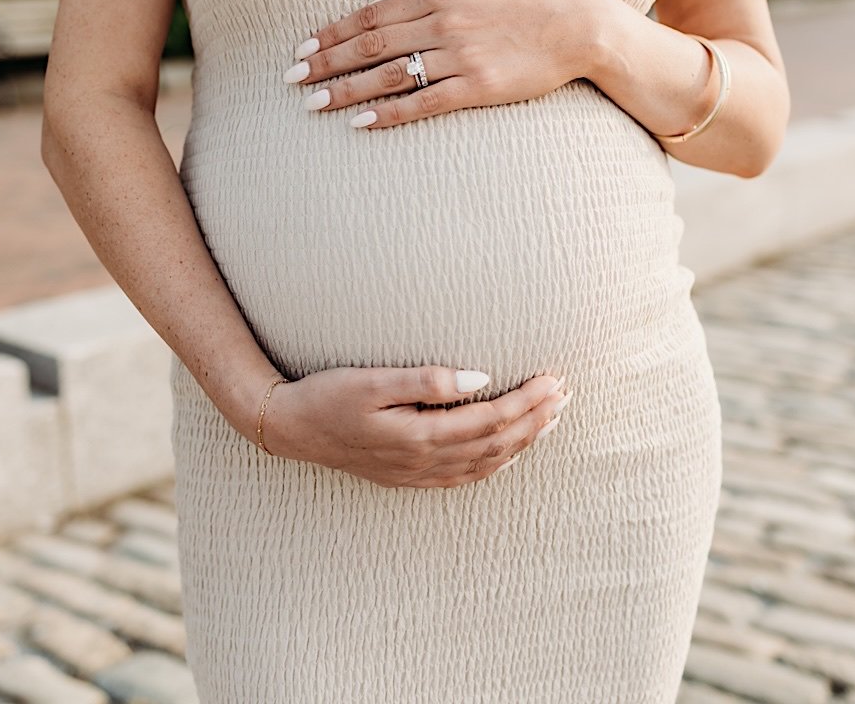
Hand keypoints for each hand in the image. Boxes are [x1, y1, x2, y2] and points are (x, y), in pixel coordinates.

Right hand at [258, 365, 572, 487]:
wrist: (288, 428)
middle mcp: (425, 460)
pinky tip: (509, 454)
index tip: (554, 380)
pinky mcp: (407, 475)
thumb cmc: (327, 396)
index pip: (491, 419)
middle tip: (566, 394)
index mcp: (421, 434)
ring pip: (486, 462)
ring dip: (523, 441)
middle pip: (497, 442)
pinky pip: (464, 477)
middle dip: (535, 419)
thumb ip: (426, 380)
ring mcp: (417, 473)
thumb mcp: (372, 380)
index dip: (527, 401)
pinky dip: (494, 464)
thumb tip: (480, 378)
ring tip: (551, 419)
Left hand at [284, 0, 604, 127]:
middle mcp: (441, 21)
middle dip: (325, 62)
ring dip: (345, 89)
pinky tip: (361, 122)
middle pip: (368, 45)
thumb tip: (388, 10)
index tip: (302, 48)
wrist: (574, 26)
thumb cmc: (521, 5)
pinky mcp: (477, 85)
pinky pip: (423, 102)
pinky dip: (388, 113)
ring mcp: (459, 54)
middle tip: (292, 79)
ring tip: (313, 104)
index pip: (369, 16)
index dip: (331, 33)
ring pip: (388, 74)